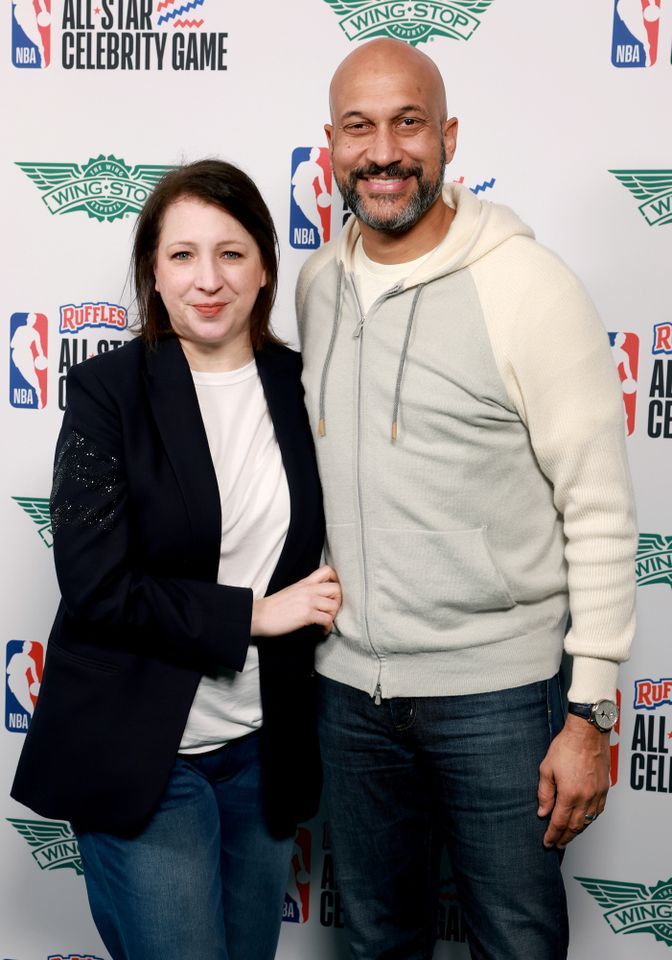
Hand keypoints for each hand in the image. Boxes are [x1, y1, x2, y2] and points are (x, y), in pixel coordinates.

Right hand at [251, 565, 340, 636]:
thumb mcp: (292, 591)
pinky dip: (327, 627)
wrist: (260, 615)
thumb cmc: (274, 606)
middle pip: (337, 589)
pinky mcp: (306, 615)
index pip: (328, 571)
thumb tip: (318, 598)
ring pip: (334, 606)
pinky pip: (327, 620)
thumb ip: (305, 591)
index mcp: (305, 582)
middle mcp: (309, 589)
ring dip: (332, 617)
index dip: (336, 581)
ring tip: (325, 623)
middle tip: (330, 611)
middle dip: (338, 602)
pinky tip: (321, 631)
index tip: (332, 593)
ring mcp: (308, 601)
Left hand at [537, 713, 610, 848]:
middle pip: (575, 826)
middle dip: (565, 838)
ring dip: (578, 831)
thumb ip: (544, 793)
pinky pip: (598, 812)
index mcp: (570, 794)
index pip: (559, 822)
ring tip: (568, 836)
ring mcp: (597, 794)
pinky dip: (590, 820)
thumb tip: (543, 812)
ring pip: (588, 821)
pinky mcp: (605, 789)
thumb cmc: (567, 746)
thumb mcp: (547, 768)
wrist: (588, 733)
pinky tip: (584, 821)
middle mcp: (586, 798)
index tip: (547, 842)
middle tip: (557, 845)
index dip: (552, 835)